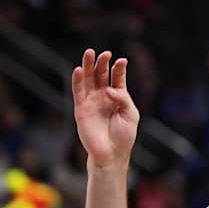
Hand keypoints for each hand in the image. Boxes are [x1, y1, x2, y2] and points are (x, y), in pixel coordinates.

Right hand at [72, 50, 139, 168]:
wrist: (110, 154)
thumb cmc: (124, 136)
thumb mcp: (131, 114)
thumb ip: (122, 98)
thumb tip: (108, 89)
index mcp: (118, 96)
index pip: (117, 77)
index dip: (118, 68)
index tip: (121, 61)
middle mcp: (103, 96)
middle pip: (101, 74)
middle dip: (102, 63)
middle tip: (104, 53)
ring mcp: (91, 101)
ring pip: (88, 79)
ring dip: (88, 66)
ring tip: (89, 53)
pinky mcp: (81, 108)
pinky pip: (78, 91)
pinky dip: (77, 80)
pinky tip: (78, 69)